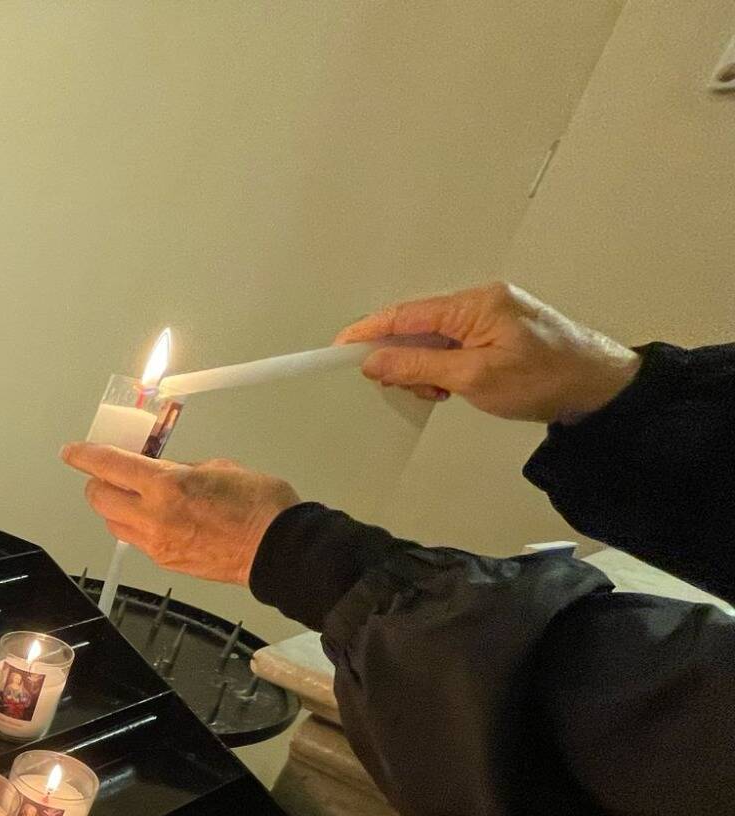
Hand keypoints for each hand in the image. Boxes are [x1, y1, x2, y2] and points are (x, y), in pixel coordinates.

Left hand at [59, 444, 299, 586]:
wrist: (277, 550)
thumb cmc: (259, 507)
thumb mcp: (218, 467)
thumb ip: (180, 469)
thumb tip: (163, 470)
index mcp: (166, 486)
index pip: (108, 466)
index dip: (84, 456)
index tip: (72, 451)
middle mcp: (154, 517)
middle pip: (99, 498)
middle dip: (98, 482)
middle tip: (107, 473)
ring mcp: (156, 543)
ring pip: (112, 523)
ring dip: (114, 506)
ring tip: (133, 495)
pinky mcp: (164, 561)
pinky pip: (135, 540)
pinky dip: (135, 526)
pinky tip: (155, 517)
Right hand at [336, 282, 639, 421]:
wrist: (600, 387)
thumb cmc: (545, 380)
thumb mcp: (474, 379)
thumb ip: (419, 367)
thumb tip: (374, 360)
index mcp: (474, 303)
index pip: (405, 314)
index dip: (368, 332)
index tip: (338, 349)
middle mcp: (480, 300)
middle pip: (416, 325)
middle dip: (401, 359)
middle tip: (415, 390)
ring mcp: (490, 313)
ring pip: (433, 338)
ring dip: (424, 367)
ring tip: (442, 393)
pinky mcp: (498, 329)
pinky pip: (453, 343)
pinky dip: (443, 366)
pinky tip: (453, 386)